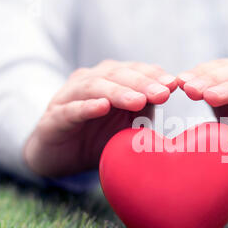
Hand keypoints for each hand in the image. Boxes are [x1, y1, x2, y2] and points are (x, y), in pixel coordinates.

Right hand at [24, 60, 176, 176]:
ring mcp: (68, 97)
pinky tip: (102, 107)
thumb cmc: (98, 136)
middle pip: (116, 74)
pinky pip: (70, 110)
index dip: (153, 75)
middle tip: (163, 93)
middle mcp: (89, 81)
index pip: (133, 70)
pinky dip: (86, 107)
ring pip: (94, 87)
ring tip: (138, 101)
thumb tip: (171, 92)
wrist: (61, 157)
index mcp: (109, 79)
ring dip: (118, 92)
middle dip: (142, 83)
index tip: (173, 84)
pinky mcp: (54, 118)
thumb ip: (145, 109)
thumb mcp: (127, 123)